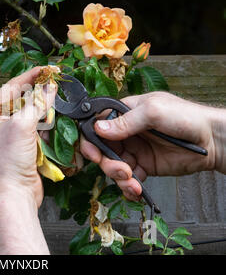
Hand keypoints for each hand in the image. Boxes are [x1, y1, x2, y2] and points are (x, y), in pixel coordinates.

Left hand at [0, 66, 56, 206]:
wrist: (14, 192)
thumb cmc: (8, 160)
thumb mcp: (22, 125)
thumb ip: (38, 102)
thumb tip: (51, 85)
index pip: (10, 87)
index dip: (30, 77)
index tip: (48, 69)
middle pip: (20, 98)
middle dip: (38, 91)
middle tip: (55, 80)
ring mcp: (8, 132)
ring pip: (30, 111)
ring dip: (43, 107)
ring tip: (56, 96)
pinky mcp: (21, 143)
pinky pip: (35, 125)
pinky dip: (45, 122)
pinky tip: (52, 118)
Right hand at [80, 91, 224, 200]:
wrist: (212, 141)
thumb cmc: (186, 117)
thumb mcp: (154, 112)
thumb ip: (126, 121)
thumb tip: (99, 128)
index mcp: (125, 113)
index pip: (97, 124)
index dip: (91, 140)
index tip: (93, 153)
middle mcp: (126, 132)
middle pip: (102, 149)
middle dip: (106, 163)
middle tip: (120, 170)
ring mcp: (134, 150)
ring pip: (113, 166)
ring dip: (118, 177)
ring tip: (132, 182)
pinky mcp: (144, 167)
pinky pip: (128, 179)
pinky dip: (128, 188)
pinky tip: (136, 190)